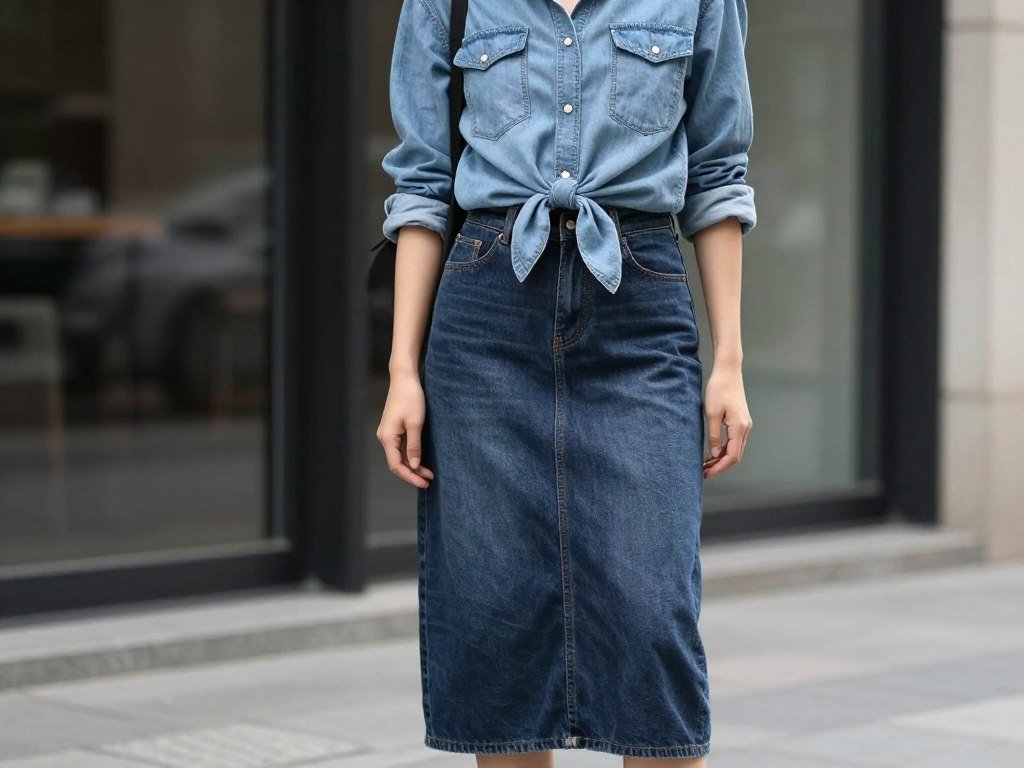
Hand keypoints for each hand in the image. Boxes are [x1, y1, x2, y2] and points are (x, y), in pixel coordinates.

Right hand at [376, 370, 434, 488]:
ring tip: (428, 473)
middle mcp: (384, 437)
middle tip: (429, 480)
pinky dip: (411, 455)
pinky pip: (401, 448)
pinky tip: (421, 460)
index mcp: (387, 437)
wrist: (404, 378)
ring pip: (399, 456)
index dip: (410, 476)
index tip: (424, 482)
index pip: (396, 465)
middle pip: (397, 463)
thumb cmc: (410, 398)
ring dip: (413, 465)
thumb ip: (414, 446)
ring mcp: (389, 433)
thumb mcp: (415, 423)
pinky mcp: (394, 428)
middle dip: (413, 473)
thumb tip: (414, 465)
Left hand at [702, 361, 752, 478]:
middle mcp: (745, 428)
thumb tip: (715, 454)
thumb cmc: (718, 388)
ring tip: (705, 464)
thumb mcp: (712, 413)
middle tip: (703, 472)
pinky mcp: (741, 421)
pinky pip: (734, 441)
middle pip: (735, 455)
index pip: (732, 456)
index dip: (719, 468)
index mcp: (739, 427)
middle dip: (720, 466)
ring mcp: (745, 425)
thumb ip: (714, 435)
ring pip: (735, 449)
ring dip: (721, 458)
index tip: (706, 473)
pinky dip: (724, 449)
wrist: (728, 371)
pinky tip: (713, 452)